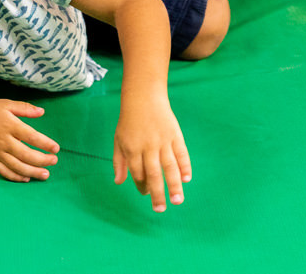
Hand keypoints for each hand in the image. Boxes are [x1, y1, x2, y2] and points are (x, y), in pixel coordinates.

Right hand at [0, 99, 60, 182]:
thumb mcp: (6, 104)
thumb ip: (25, 108)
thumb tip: (42, 112)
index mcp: (9, 125)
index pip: (31, 136)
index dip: (45, 144)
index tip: (56, 148)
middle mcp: (4, 141)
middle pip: (26, 154)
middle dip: (42, 160)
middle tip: (54, 161)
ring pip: (17, 166)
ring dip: (32, 172)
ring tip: (45, 175)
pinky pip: (4, 172)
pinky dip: (15, 177)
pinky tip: (26, 178)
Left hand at [112, 95, 191, 211]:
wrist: (143, 97)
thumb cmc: (129, 121)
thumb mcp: (118, 139)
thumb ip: (119, 161)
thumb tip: (119, 182)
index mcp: (132, 148)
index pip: (138, 173)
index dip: (141, 186)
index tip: (146, 193)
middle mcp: (148, 146)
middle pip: (154, 174)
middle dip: (157, 193)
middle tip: (160, 209)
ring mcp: (162, 141)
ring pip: (170, 166)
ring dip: (174, 185)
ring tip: (177, 200)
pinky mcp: (174, 134)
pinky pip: (181, 153)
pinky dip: (185, 166)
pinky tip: (187, 178)